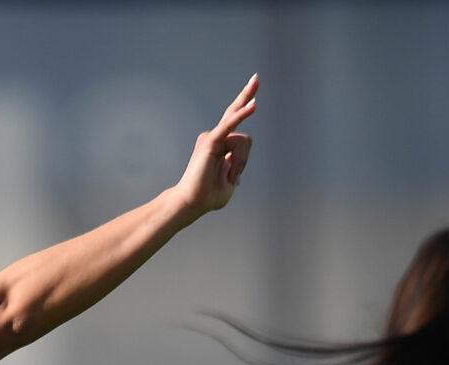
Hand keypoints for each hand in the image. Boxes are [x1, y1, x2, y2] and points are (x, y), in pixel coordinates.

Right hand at [172, 75, 258, 217]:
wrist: (192, 203)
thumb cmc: (208, 196)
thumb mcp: (231, 183)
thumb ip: (236, 169)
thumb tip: (235, 164)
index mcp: (220, 145)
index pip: (235, 124)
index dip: (244, 108)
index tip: (253, 95)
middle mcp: (215, 137)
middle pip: (235, 114)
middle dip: (247, 94)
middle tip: (257, 77)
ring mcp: (212, 138)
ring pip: (242, 141)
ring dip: (241, 162)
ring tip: (230, 176)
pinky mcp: (210, 141)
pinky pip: (230, 126)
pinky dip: (241, 115)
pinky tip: (254, 105)